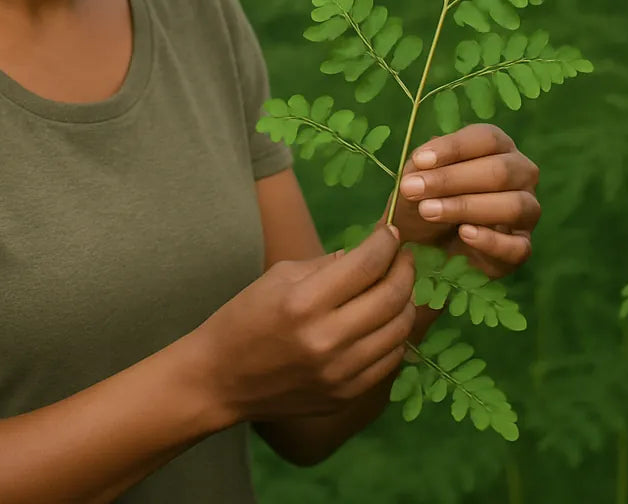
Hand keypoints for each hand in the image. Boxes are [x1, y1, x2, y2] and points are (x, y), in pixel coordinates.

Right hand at [196, 225, 415, 422]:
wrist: (221, 379)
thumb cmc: (245, 317)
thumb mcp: (279, 276)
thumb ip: (327, 265)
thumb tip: (368, 253)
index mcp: (304, 302)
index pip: (366, 264)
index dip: (386, 243)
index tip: (390, 232)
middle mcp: (327, 339)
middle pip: (391, 297)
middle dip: (404, 269)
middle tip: (402, 257)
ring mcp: (340, 373)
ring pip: (399, 330)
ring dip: (406, 302)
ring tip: (397, 287)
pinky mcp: (346, 395)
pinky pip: (390, 360)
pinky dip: (395, 335)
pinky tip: (385, 322)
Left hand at [388, 123, 539, 278]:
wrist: (423, 240)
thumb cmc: (424, 195)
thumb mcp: (416, 175)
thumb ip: (420, 166)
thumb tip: (423, 163)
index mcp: (498, 146)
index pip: (487, 138)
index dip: (453, 148)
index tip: (419, 160)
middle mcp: (521, 173)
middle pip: (500, 171)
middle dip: (451, 180)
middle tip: (413, 188)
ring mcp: (527, 210)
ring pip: (513, 206)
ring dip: (465, 207)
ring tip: (427, 210)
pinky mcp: (522, 246)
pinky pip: (518, 246)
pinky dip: (491, 241)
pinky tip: (463, 234)